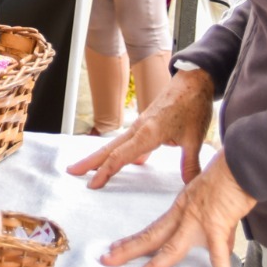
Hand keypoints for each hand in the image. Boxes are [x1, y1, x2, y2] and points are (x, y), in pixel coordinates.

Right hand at [68, 67, 213, 187]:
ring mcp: (141, 124)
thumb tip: (191, 185)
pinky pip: (128, 140)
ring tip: (88, 168)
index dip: (105, 171)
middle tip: (71, 171)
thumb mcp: (195, 137)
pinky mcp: (146, 123)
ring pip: (116, 144)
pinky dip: (120, 151)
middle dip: (90, 161)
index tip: (92, 184)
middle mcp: (139, 128)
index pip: (120, 156)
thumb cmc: (193, 105)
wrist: (193, 81)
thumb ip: (190, 163)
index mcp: (148, 133)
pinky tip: (130, 162)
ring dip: (101, 156)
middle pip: (109, 148)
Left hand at [102, 149, 255, 266]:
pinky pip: (218, 254)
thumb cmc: (228, 179)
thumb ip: (217, 230)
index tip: (115, 247)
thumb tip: (224, 250)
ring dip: (153, 266)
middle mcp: (183, 215)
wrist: (239, 163)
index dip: (133, 240)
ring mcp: (197, 220)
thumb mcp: (214, 204)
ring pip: (171, 248)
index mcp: (180, 209)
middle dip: (127, 250)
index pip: (152, 228)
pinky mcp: (217, 225)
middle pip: (151, 236)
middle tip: (106, 260)